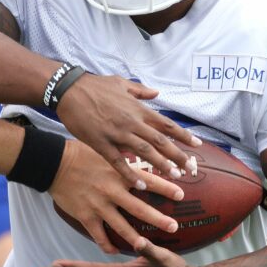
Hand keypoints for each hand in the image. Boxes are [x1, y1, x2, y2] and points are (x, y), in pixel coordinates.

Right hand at [48, 142, 184, 254]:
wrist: (54, 163)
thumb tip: (141, 158)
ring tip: (148, 246)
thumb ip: (124, 160)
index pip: (148, 181)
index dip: (166, 188)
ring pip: (121, 226)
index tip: (181, 194)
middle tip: (174, 227)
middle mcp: (112, 190)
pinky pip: (99, 235)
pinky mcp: (86, 215)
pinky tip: (114, 252)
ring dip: (136, 238)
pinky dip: (107, 245)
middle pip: (140, 208)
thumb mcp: (106, 151)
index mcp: (119, 172)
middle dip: (159, 219)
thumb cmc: (80, 153)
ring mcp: (99, 205)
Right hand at [55, 73, 200, 188]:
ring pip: (144, 152)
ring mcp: (117, 134)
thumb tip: (157, 93)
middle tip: (191, 169)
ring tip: (174, 177)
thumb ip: (140, 91)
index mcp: (138, 109)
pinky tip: (141, 184)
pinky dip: (130, 173)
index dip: (183, 135)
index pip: (166, 124)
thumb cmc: (95, 85)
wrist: (69, 90)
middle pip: (160, 142)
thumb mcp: (121, 83)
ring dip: (161, 165)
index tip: (197, 145)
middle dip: (178, 156)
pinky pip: (119, 162)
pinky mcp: (101, 143)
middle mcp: (132, 122)